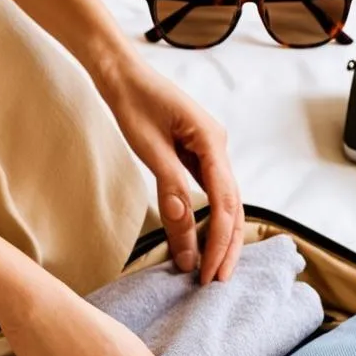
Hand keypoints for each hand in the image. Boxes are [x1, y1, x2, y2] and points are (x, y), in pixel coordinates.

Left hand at [95, 55, 244, 284]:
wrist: (121, 73)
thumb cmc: (133, 102)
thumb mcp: (150, 148)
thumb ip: (171, 190)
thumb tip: (185, 233)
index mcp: (213, 142)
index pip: (225, 204)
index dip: (218, 242)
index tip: (207, 272)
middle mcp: (219, 147)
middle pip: (234, 207)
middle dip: (226, 247)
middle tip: (215, 282)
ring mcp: (211, 151)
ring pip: (226, 203)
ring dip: (220, 237)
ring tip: (211, 269)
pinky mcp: (199, 155)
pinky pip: (211, 194)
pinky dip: (208, 220)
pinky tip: (202, 241)